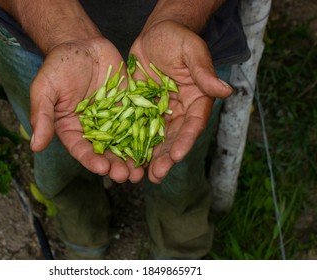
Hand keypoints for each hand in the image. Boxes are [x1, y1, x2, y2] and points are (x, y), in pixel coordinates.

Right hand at [29, 38, 144, 182]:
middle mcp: (93, 129)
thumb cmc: (59, 66)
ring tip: (141, 171)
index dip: (92, 160)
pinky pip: (138, 123)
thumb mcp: (45, 89)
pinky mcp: (128, 108)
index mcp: (72, 129)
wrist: (82, 44)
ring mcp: (113, 119)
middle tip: (127, 176)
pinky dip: (145, 136)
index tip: (102, 169)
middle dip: (116, 166)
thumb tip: (35, 146)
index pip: (81, 149)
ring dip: (132, 158)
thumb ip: (41, 116)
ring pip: (123, 143)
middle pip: (105, 152)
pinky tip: (154, 147)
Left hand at [130, 20, 232, 182]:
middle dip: (166, 157)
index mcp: (196, 100)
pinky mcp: (141, 109)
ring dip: (149, 157)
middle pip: (174, 138)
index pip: (192, 124)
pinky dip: (132, 143)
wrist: (156, 34)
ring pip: (155, 139)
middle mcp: (179, 111)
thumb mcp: (192, 51)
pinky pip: (136, 128)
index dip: (185, 140)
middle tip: (157, 175)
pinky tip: (125, 158)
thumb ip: (204, 72)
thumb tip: (226, 90)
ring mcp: (159, 112)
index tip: (177, 156)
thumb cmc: (178, 38)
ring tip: (141, 176)